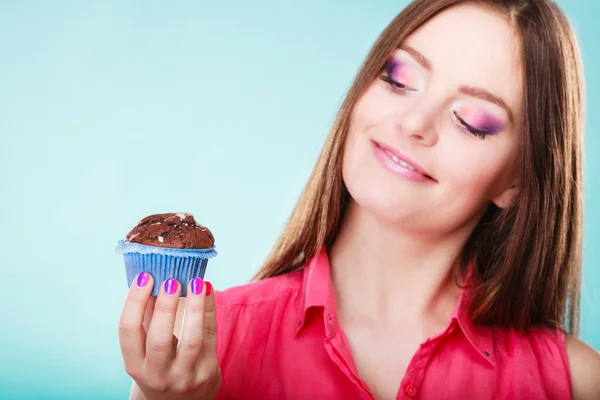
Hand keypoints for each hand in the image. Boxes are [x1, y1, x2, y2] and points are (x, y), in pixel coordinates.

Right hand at [119, 273, 220, 399]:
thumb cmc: (160, 364)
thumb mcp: (146, 349)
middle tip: (172, 280)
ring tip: (196, 282)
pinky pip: (211, 337)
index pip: (128, 331)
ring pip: (192, 340)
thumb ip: (147, 318)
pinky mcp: (207, 374)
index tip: (145, 277)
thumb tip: (153, 275)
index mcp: (135, 365)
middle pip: (159, 339)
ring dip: (195, 308)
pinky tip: (207, 291)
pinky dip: (209, 311)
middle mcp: (157, 375)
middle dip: (166, 307)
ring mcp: (184, 377)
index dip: (135, 302)